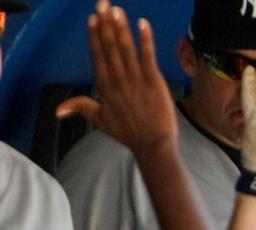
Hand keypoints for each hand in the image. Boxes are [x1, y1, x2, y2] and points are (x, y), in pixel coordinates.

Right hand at [56, 0, 175, 157]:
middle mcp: (118, 79)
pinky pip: (148, 56)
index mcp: (104, 87)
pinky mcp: (154, 81)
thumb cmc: (128, 133)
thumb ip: (80, 108)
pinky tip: (142, 24)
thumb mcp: (100, 120)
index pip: (97, 56)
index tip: (92, 19)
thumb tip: (56, 110)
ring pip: (126, 49)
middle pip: (109, 47)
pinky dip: (145, 40)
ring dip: (120, 28)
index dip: (94, 36)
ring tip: (116, 9)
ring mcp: (136, 79)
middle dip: (105, 24)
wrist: (153, 144)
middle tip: (102, 3)